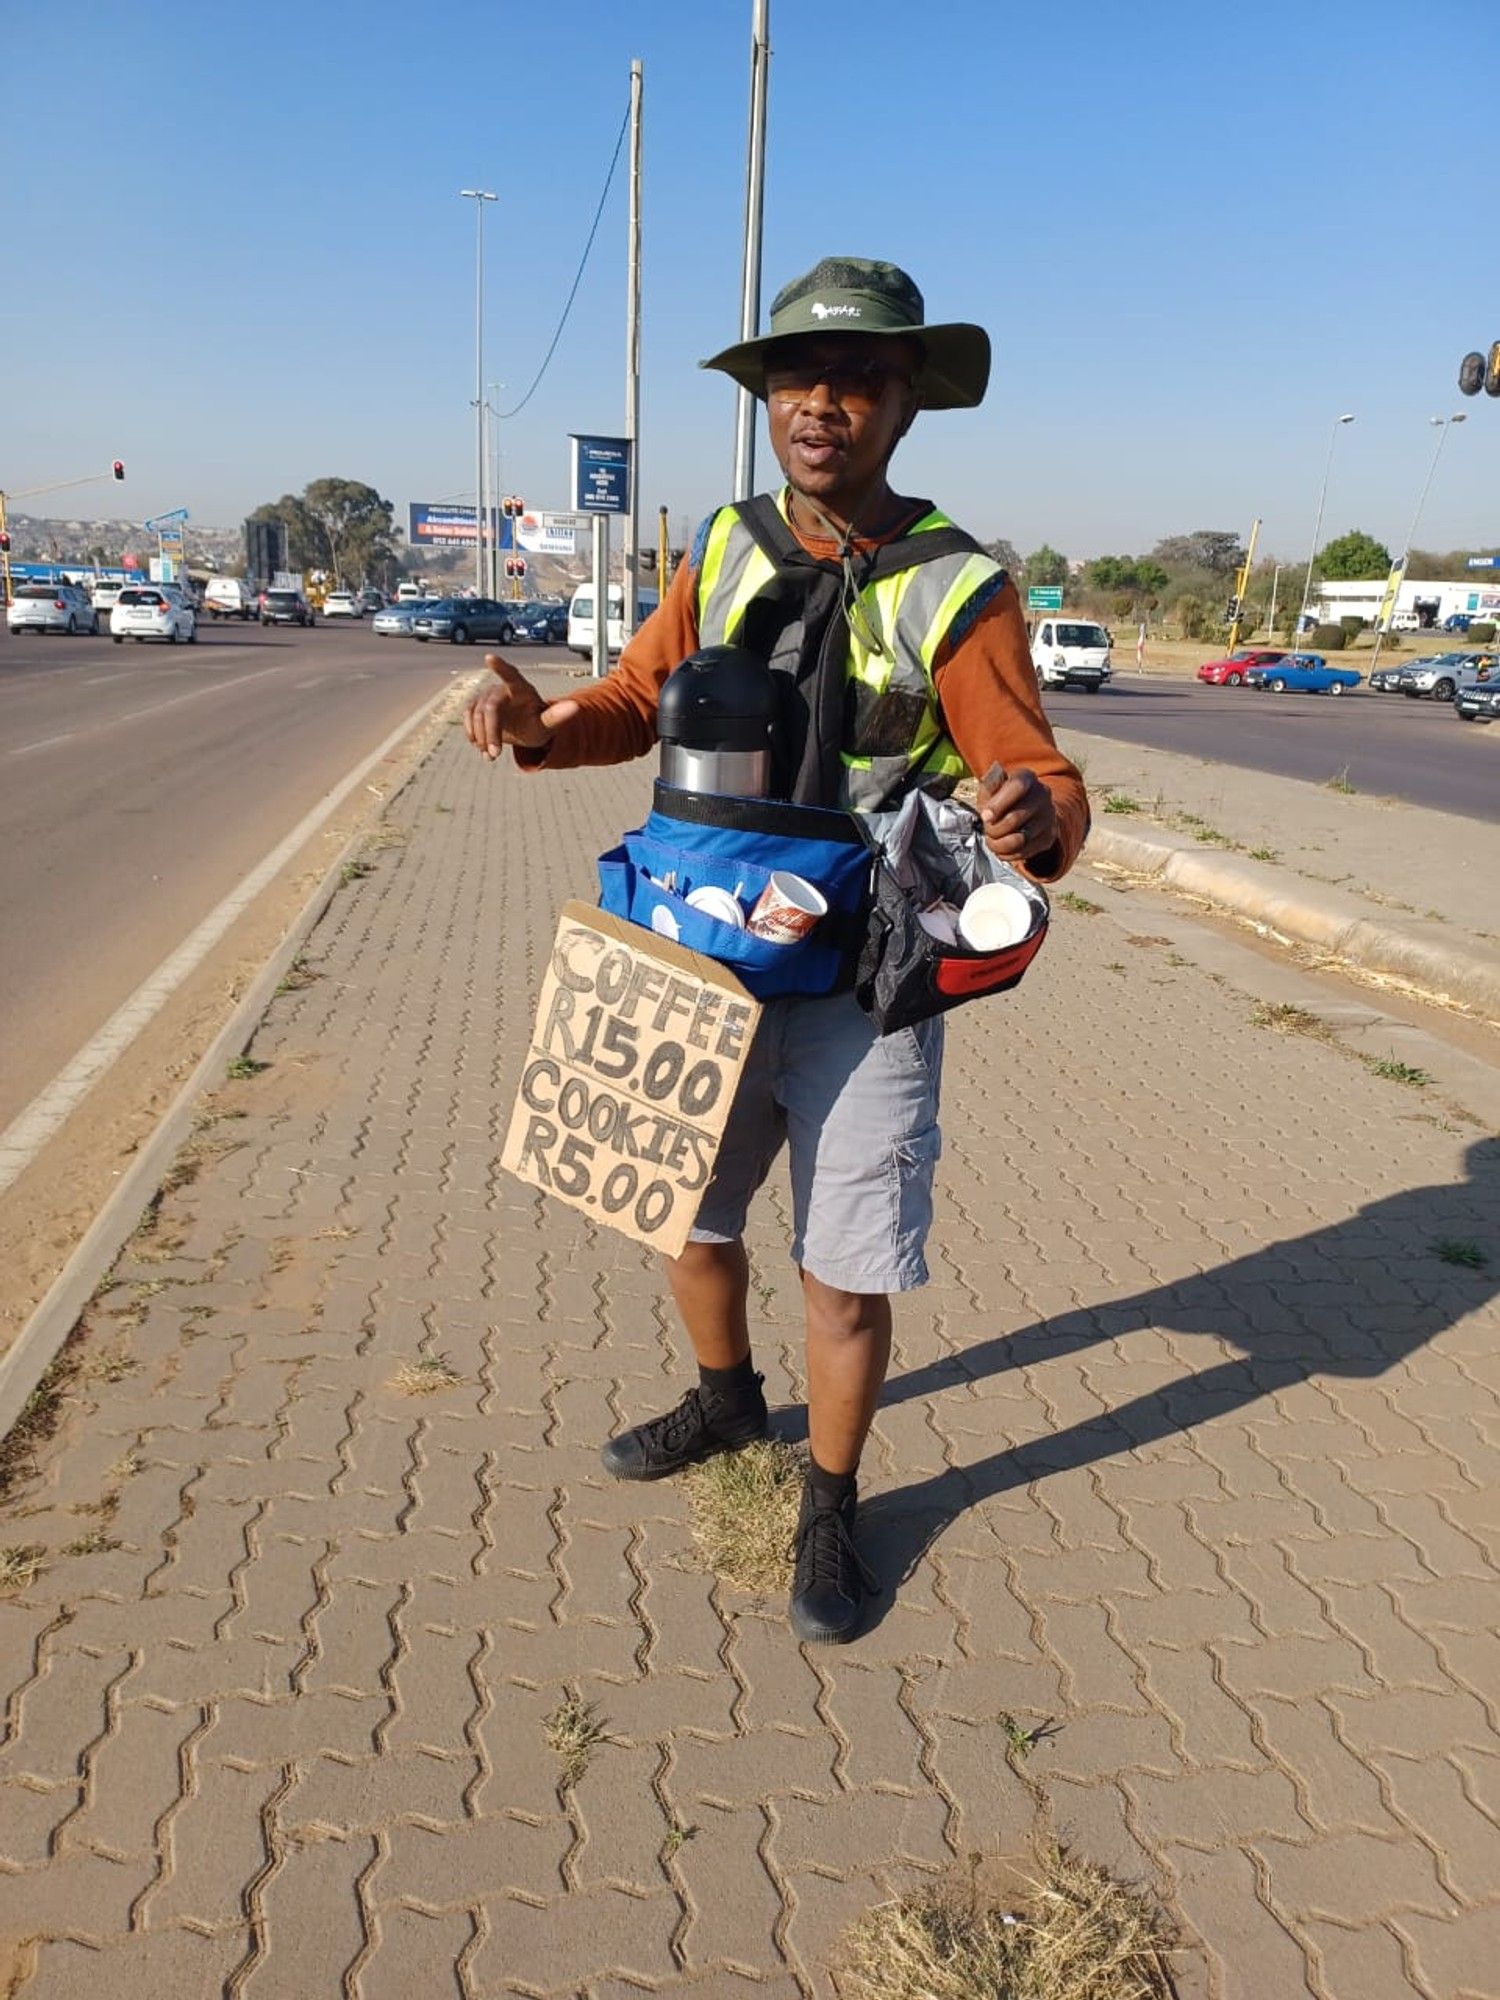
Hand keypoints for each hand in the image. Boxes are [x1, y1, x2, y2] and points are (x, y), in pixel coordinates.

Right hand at [464, 654, 579, 759]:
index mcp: (521, 689)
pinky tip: (482, 749)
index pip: (511, 675)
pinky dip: (473, 735)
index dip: (500, 667)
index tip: (489, 657)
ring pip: (476, 714)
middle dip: (491, 732)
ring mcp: (486, 697)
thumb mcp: (548, 724)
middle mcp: (501, 690)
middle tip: (495, 754)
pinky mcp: (475, 707)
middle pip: (490, 707)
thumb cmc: (537, 723)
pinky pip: (468, 719)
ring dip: (481, 737)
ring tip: (491, 757)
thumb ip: (558, 715)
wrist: (524, 729)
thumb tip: (576, 706)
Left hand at [977, 765, 1057, 861]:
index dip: (998, 804)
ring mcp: (1049, 816)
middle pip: (1015, 818)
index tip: (984, 817)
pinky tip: (1002, 848)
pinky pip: (1024, 852)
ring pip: (1020, 839)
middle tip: (986, 829)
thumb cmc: (1002, 797)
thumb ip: (987, 792)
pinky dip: (1007, 854)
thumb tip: (988, 813)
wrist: (1027, 809)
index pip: (1017, 787)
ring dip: (999, 844)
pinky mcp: (1049, 836)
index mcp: (1027, 777)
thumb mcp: (991, 788)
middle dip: (994, 828)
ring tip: (992, 840)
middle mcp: (1043, 795)